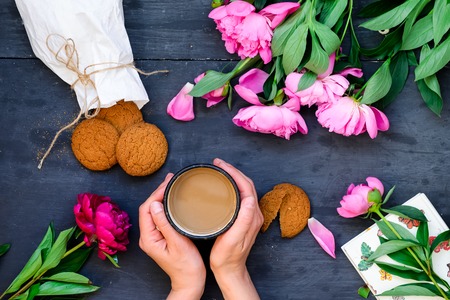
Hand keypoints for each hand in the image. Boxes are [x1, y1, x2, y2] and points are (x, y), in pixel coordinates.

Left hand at [139, 173, 205, 299]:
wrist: (190, 282)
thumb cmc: (186, 267)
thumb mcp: (177, 243)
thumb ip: (165, 223)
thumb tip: (155, 204)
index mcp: (149, 238)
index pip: (146, 209)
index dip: (155, 194)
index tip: (167, 184)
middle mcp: (148, 237)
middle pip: (148, 208)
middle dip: (158, 192)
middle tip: (171, 179)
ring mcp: (154, 237)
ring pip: (154, 211)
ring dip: (161, 197)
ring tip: (171, 185)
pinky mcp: (161, 236)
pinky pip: (160, 216)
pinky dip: (165, 205)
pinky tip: (173, 199)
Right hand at [210, 158, 262, 299]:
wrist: (229, 270)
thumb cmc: (227, 257)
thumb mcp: (234, 239)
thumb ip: (244, 220)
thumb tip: (250, 199)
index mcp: (252, 216)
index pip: (246, 186)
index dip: (234, 172)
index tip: (220, 165)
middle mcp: (253, 214)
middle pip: (246, 184)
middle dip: (233, 171)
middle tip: (217, 164)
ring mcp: (249, 216)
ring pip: (244, 189)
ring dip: (233, 177)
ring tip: (219, 170)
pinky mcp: (243, 219)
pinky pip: (240, 196)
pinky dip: (232, 186)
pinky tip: (223, 186)